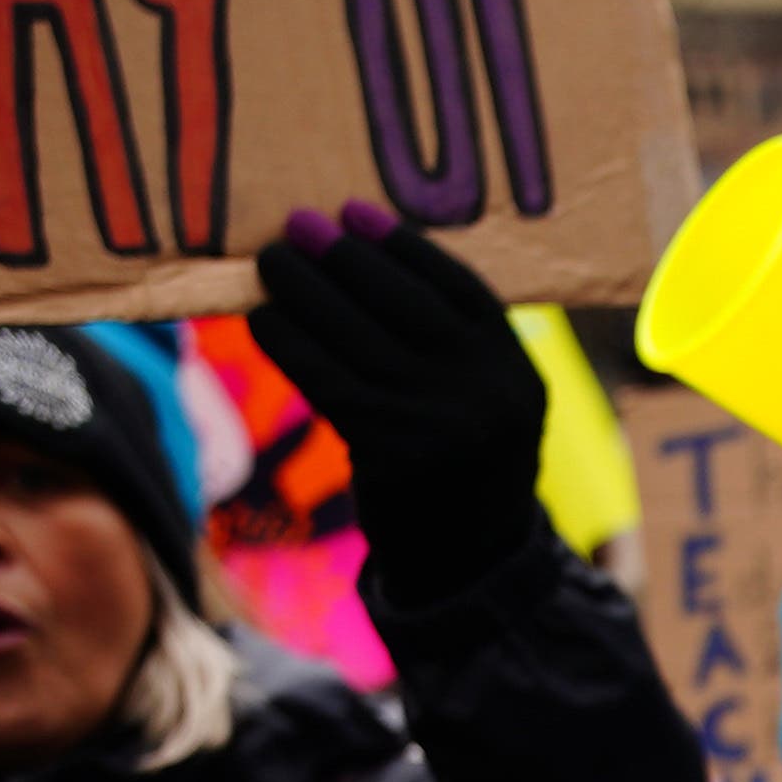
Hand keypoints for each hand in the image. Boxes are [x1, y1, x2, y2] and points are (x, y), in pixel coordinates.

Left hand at [247, 204, 552, 593]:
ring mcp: (442, 421)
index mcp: (518, 373)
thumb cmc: (461, 472)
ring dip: (305, 289)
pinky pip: (326, 377)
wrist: (465, 568)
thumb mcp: (483, 408)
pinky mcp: (390, 449)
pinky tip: (263, 318)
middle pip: (404, 303)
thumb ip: (450, 351)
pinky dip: (289, 341)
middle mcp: (488, 392)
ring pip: (358, 334)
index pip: (460, 290)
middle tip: (297, 225)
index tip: (355, 213)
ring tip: (271, 262)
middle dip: (344, 257)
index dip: (404, 247)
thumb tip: (360, 269)